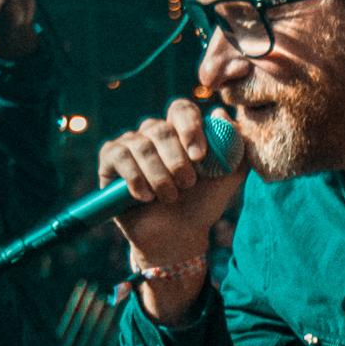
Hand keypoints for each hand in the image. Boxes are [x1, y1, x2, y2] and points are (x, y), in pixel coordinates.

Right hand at [100, 100, 247, 321]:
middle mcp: (153, 134)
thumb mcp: (228, 177)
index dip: (190, 127)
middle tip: (187, 185)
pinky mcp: (110, 161)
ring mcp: (130, 145)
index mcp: (181, 131)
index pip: (181, 109)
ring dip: (159, 176)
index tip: (200, 157)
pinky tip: (146, 197)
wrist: (179, 236)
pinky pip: (118, 155)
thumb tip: (220, 112)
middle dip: (176, 160)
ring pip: (140, 145)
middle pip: (159, 128)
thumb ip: (235, 146)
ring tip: (169, 197)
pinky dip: (136, 178)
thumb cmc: (202, 204)